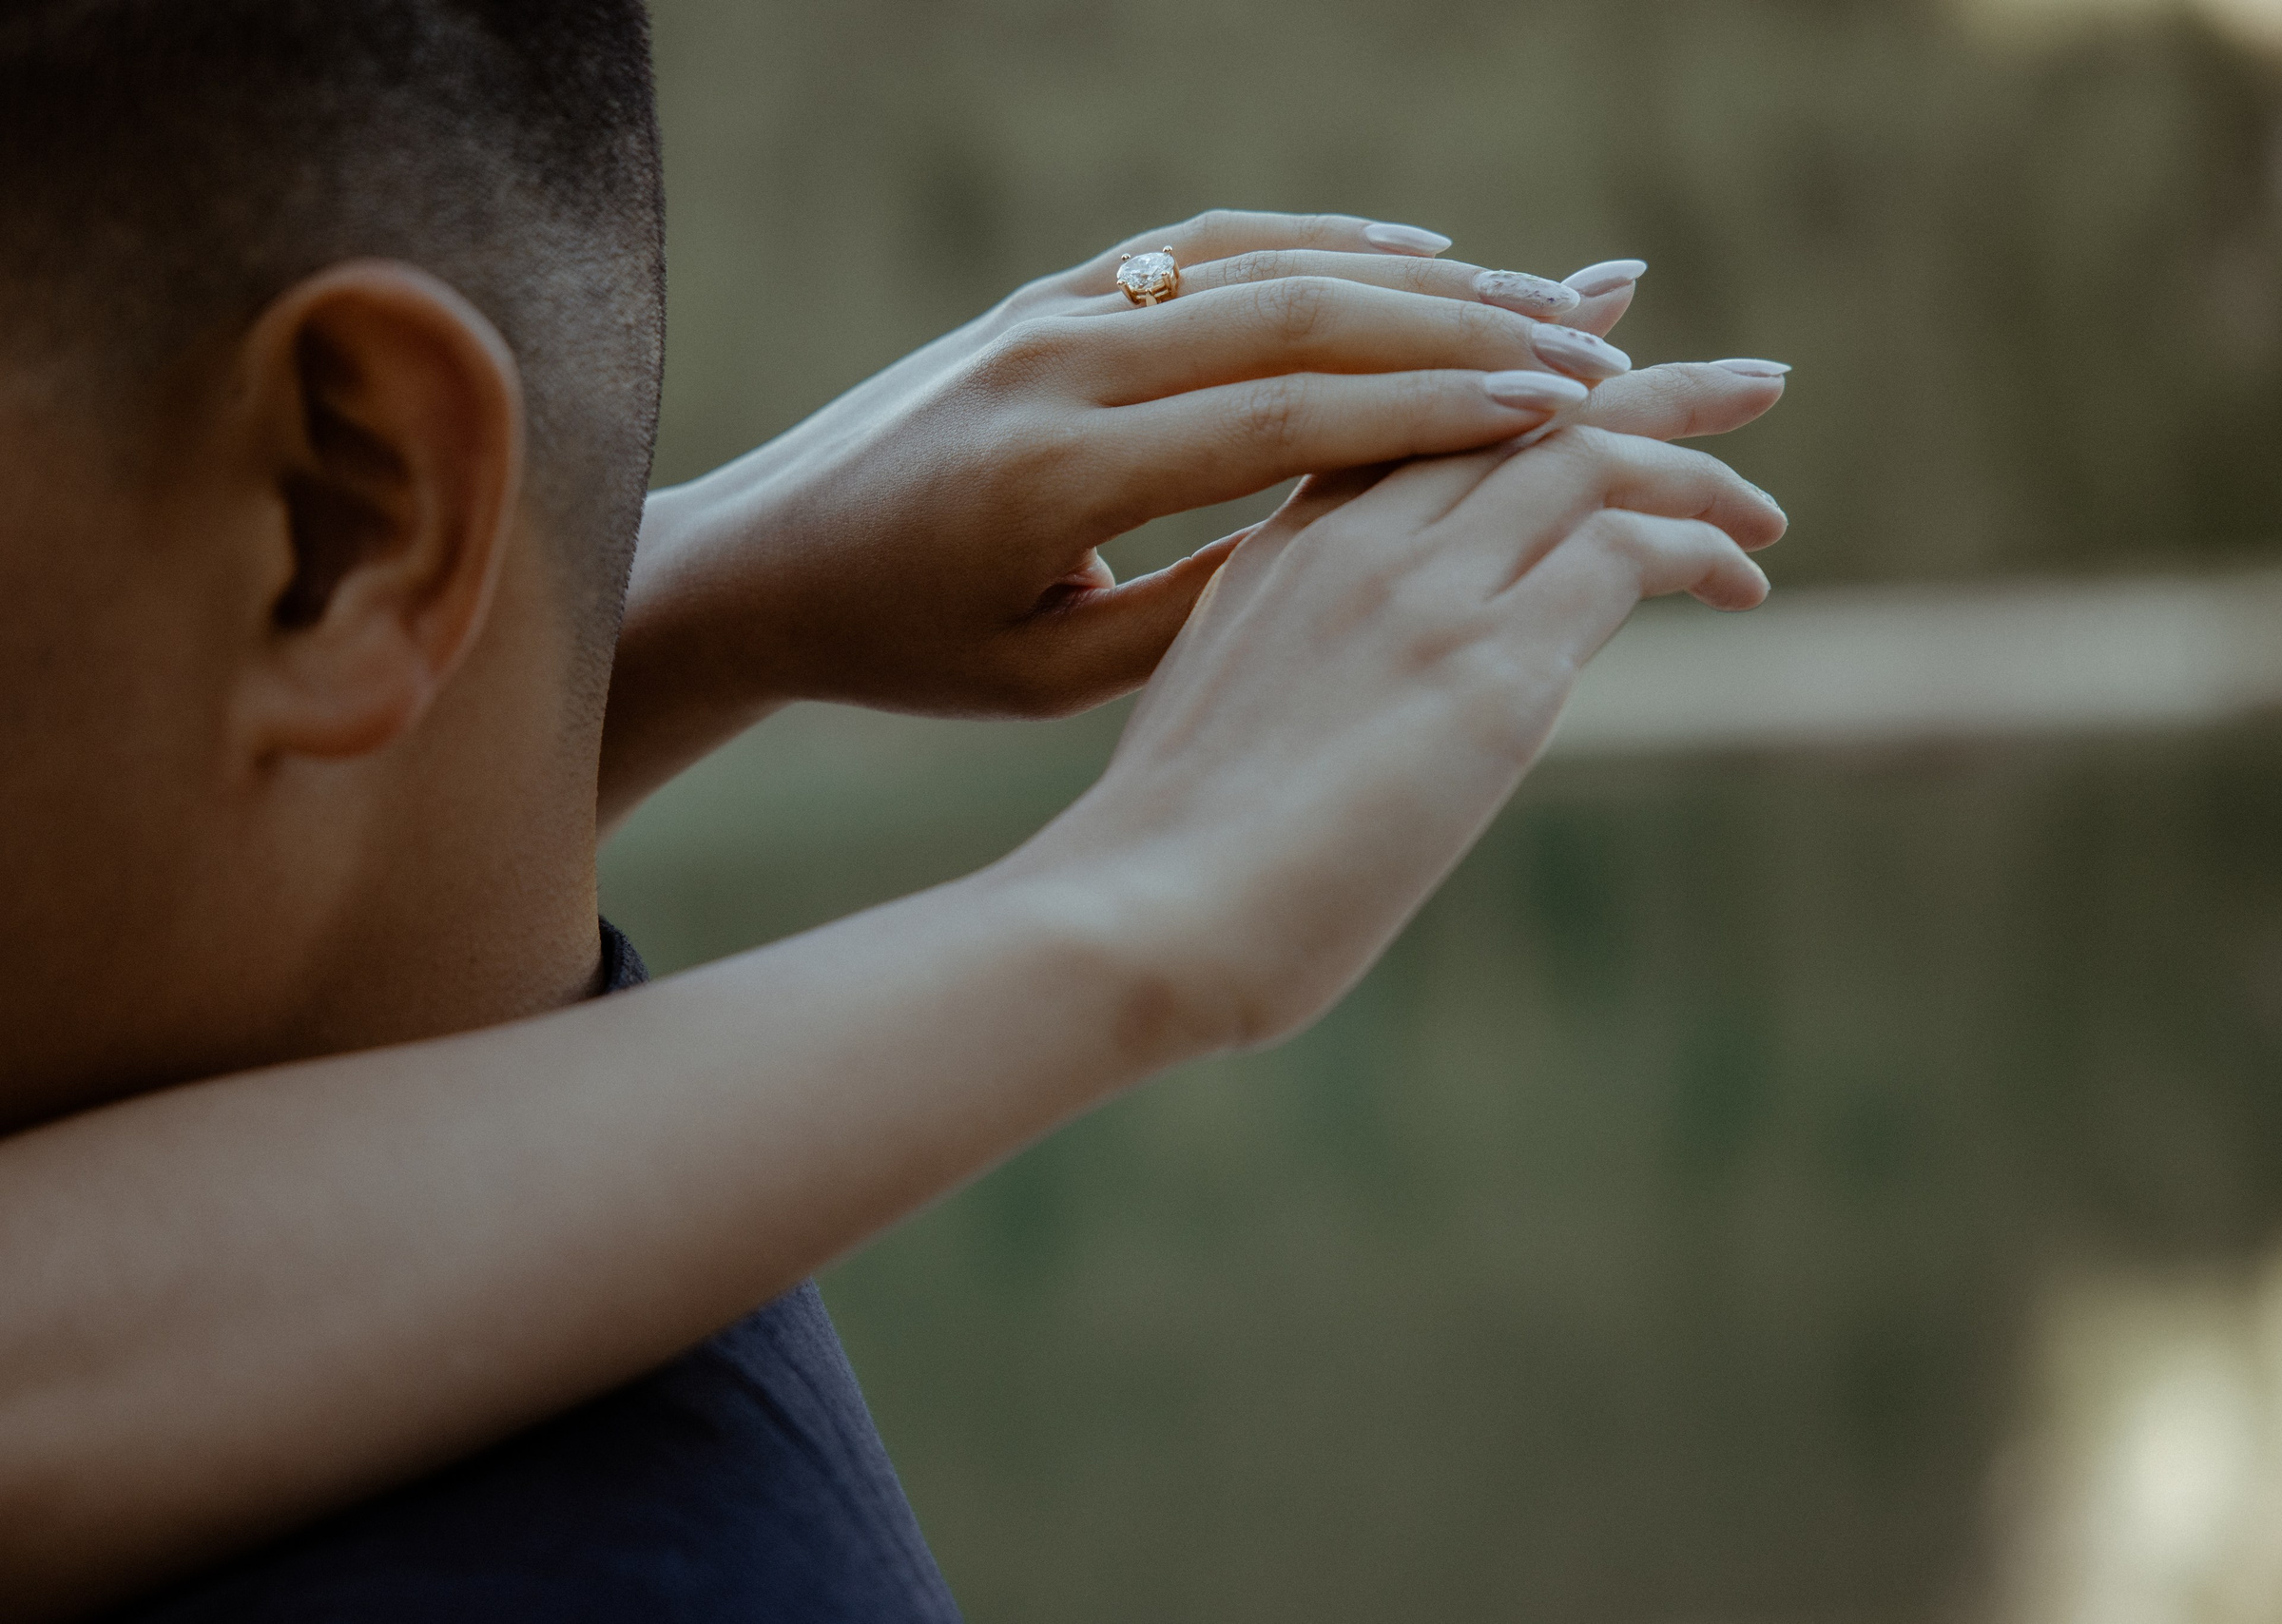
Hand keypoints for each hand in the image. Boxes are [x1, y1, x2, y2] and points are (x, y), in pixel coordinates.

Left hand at [600, 211, 1661, 821]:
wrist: (757, 562)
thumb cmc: (902, 646)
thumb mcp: (1045, 672)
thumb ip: (1187, 606)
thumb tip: (1335, 551)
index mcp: (1061, 471)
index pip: (1286, 416)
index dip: (1433, 410)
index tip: (1564, 412)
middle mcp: (1063, 358)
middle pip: (1301, 314)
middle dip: (1468, 330)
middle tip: (1605, 349)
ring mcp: (1057, 309)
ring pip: (1270, 266)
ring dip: (1420, 281)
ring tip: (1554, 302)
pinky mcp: (1053, 293)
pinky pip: (1209, 249)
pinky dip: (1324, 247)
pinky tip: (1419, 260)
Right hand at [1010, 418, 1787, 1059]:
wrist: (1140, 917)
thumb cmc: (1166, 870)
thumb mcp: (1228, 733)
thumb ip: (1304, 686)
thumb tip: (1372, 726)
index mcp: (1278, 553)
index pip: (1421, 418)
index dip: (1520, 376)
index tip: (1597, 344)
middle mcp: (1351, 543)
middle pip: (1520, 411)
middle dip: (1645, 386)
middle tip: (1746, 383)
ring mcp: (1418, 592)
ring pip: (1587, 456)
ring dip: (1696, 468)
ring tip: (1763, 509)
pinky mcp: (1486, 667)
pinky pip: (1624, 552)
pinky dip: (1699, 547)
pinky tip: (1740, 580)